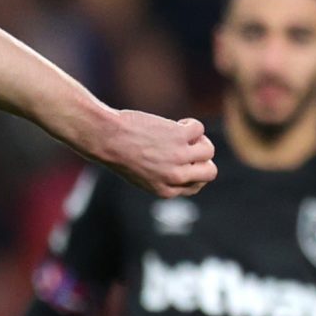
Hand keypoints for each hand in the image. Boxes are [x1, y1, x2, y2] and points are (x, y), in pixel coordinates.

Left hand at [102, 110, 216, 198]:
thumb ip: (163, 176)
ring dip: (198, 140)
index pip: (196, 186)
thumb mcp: (141, 175)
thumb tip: (188, 164)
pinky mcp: (179, 136)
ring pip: (208, 150)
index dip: (192, 171)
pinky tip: (176, 124)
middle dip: (202, 159)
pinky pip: (199, 129)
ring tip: (182, 134)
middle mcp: (175, 177)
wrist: (106, 138)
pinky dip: (190, 124)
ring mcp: (179, 156)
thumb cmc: (118, 154)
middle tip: (188, 147)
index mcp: (165, 191)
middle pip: (209, 172)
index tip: (183, 159)